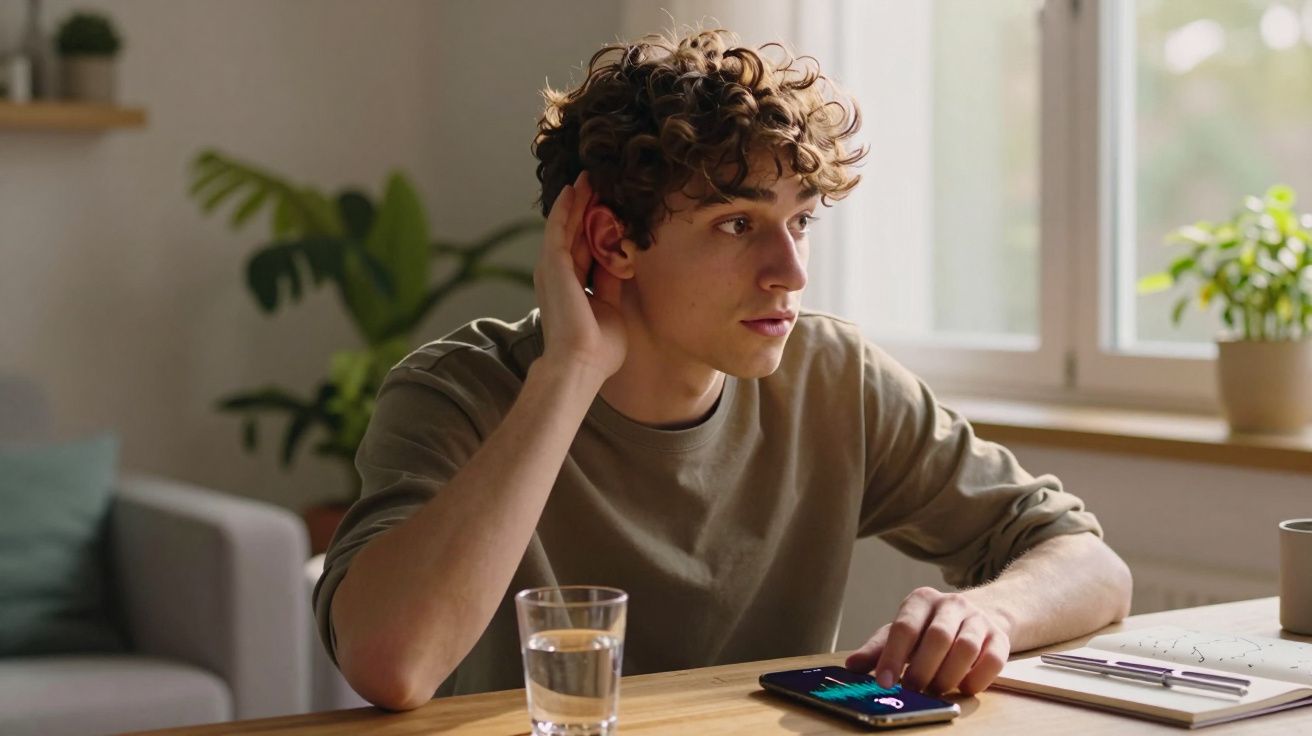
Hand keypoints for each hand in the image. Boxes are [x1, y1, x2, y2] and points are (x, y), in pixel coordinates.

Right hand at [533, 171, 626, 382]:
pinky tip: (573, 189)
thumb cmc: (599, 349)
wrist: (581, 364)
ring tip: (588, 176)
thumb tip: (624, 260)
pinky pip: (559, 229)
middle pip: (576, 232)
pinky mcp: (552, 265)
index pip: (587, 248)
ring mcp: (554, 269)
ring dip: (577, 200)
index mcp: (574, 288)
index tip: (611, 205)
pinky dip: (565, 208)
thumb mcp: (612, 307)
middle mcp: (560, 275)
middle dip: (587, 206)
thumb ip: (613, 283)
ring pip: (567, 226)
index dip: (597, 226)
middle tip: (599, 180)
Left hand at [845, 587, 1010, 695]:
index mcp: (921, 599)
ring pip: (966, 647)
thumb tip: (851, 667)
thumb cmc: (929, 628)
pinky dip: (978, 678)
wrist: (977, 615)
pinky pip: (993, 660)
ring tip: (935, 691)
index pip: (905, 627)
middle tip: (914, 691)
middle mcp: (951, 603)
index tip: (885, 682)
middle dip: (923, 669)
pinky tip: (964, 688)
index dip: (893, 657)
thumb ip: (877, 650)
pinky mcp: (1000, 637)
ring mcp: (978, 618)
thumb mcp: (900, 633)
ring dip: (948, 676)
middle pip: (938, 637)